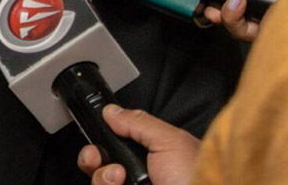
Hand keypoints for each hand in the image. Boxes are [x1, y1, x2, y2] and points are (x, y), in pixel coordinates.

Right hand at [77, 105, 198, 184]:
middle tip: (95, 155)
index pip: (117, 144)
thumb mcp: (170, 141)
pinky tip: (119, 184)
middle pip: (100, 164)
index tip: (95, 133)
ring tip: (119, 175)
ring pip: (98, 181)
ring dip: (101, 175)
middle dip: (92, 156)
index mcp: (152, 157)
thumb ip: (139, 122)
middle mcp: (140, 176)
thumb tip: (112, 111)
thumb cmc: (195, 178)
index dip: (103, 138)